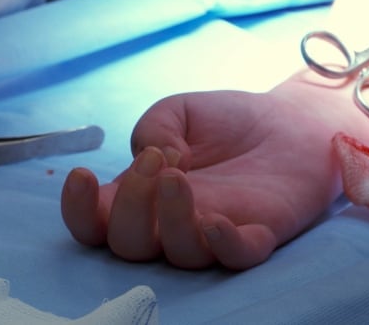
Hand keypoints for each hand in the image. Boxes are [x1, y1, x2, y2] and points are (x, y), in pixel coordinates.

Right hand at [61, 88, 355, 269]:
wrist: (290, 119)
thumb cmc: (229, 121)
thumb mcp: (179, 110)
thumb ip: (153, 126)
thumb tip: (154, 158)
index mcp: (144, 195)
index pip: (96, 222)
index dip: (78, 210)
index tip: (82, 175)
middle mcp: (173, 222)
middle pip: (129, 245)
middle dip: (131, 206)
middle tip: (155, 163)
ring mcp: (215, 232)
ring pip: (179, 254)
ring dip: (171, 219)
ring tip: (179, 174)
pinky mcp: (259, 234)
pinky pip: (237, 257)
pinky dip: (224, 246)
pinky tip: (217, 222)